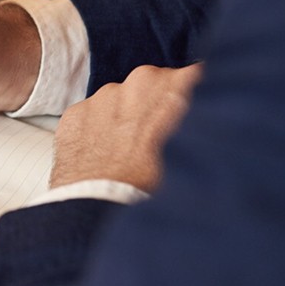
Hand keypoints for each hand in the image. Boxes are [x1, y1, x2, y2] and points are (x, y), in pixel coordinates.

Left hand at [49, 64, 202, 190]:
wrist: (106, 207)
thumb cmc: (157, 185)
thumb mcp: (196, 152)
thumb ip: (203, 126)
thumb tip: (209, 122)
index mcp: (176, 85)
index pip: (193, 78)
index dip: (192, 97)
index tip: (189, 114)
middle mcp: (138, 81)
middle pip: (152, 86)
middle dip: (155, 106)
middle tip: (158, 141)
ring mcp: (102, 96)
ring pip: (119, 101)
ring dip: (124, 119)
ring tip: (128, 155)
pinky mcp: (75, 113)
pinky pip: (90, 117)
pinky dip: (95, 133)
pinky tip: (104, 158)